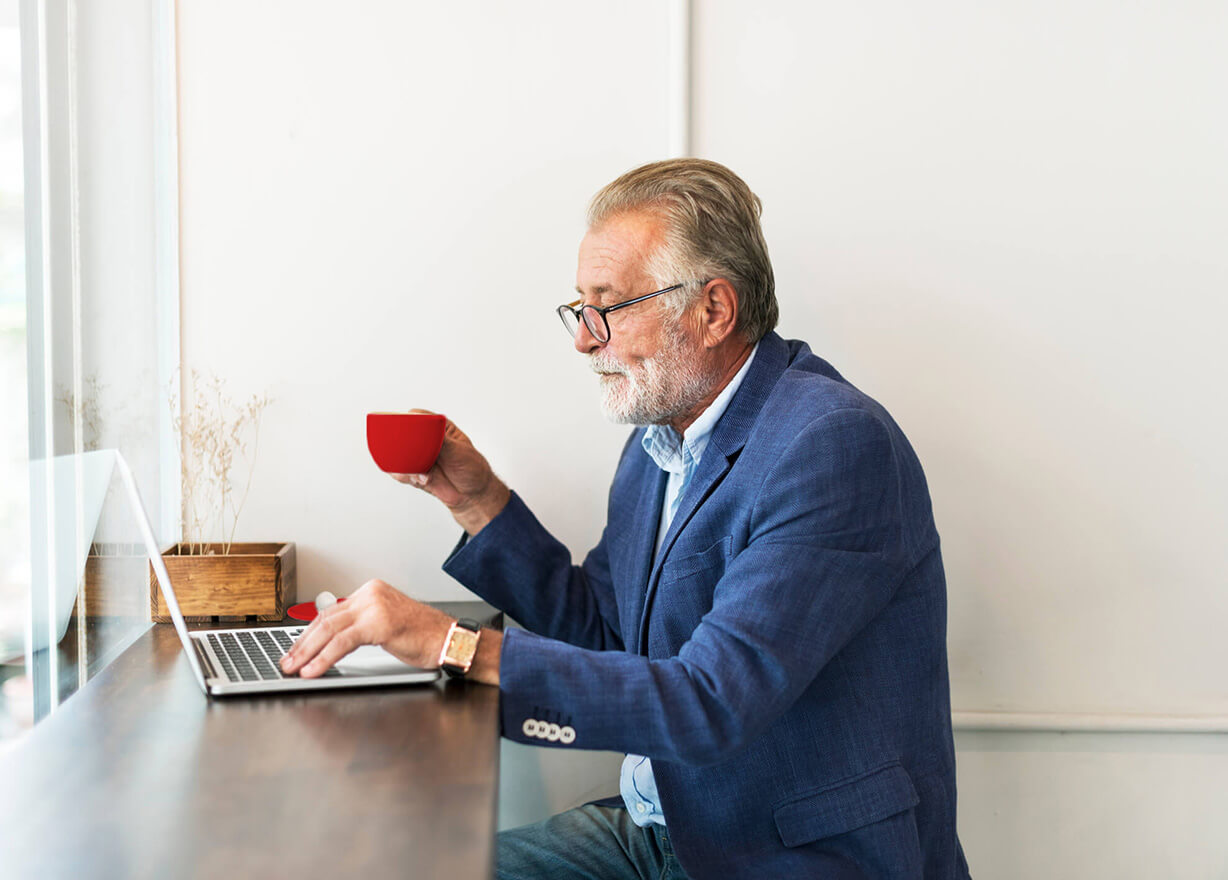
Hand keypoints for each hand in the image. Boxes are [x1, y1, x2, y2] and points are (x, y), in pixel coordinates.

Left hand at [279, 579, 451, 677]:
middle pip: (325, 619)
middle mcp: (371, 594)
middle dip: (302, 644)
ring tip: (294, 668)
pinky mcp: (379, 623)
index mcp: (371, 592)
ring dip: (307, 652)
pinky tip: (314, 670)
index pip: (330, 613)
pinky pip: (342, 642)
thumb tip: (328, 645)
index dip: (308, 635)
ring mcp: (375, 606)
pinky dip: (324, 658)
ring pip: (329, 630)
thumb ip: (359, 628)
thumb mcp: (385, 627)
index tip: (294, 651)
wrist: (450, 640)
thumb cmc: (424, 637)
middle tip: (286, 662)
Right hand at [390, 410, 510, 534]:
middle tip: (410, 456)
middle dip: (401, 446)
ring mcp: (418, 457)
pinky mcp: (414, 472)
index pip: (417, 418)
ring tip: (421, 473)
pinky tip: (420, 479)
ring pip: (398, 456)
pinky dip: (406, 477)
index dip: (407, 421)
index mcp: (437, 428)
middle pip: (402, 437)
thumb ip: (441, 442)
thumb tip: (428, 435)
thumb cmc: (472, 468)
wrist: (472, 494)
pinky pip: (400, 472)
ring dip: (405, 465)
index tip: (406, 431)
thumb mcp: (459, 451)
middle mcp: (425, 441)